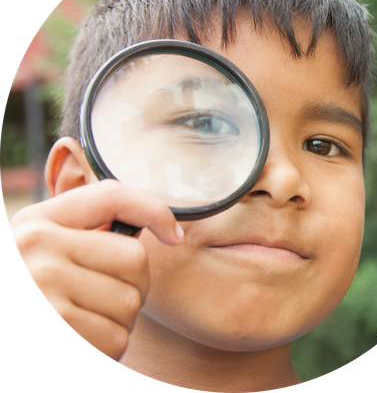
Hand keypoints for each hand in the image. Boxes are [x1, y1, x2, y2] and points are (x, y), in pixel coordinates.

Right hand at [10, 179, 183, 360]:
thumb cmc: (33, 287)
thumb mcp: (43, 252)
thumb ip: (86, 234)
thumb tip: (166, 230)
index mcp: (39, 221)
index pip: (112, 196)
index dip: (154, 210)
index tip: (174, 234)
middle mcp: (37, 247)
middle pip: (135, 260)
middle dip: (133, 286)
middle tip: (106, 299)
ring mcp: (43, 289)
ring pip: (129, 304)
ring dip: (120, 322)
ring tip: (88, 323)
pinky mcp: (56, 325)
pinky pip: (115, 340)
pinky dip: (108, 349)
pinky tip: (84, 342)